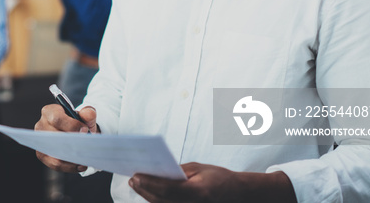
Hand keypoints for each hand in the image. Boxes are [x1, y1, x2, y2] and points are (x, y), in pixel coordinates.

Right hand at [34, 104, 98, 172]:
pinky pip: (54, 164)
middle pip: (54, 136)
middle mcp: (41, 125)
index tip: (84, 131)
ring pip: (53, 152)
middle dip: (71, 143)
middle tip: (86, 147)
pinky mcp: (42, 154)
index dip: (71, 125)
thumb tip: (88, 115)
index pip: (57, 118)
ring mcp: (40, 141)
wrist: (76, 133)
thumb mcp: (85, 116)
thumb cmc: (78, 123)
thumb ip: (88, 113)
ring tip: (84, 159)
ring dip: (70, 157)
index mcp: (50, 111)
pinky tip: (80, 165)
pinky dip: (69, 166)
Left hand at [129, 163, 295, 202]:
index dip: (150, 183)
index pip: (168, 189)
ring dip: (148, 196)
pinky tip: (148, 192)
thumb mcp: (199, 169)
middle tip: (132, 179)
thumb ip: (178, 171)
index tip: (136, 175)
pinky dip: (157, 200)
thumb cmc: (219, 178)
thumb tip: (157, 171)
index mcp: (198, 192)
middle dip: (145, 189)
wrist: (237, 195)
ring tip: (136, 184)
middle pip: (162, 200)